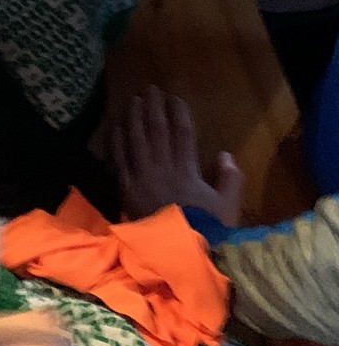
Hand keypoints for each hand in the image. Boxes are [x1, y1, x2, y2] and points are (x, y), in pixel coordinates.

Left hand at [112, 86, 244, 224]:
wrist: (176, 256)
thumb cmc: (205, 232)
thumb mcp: (227, 209)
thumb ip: (231, 180)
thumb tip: (226, 155)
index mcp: (187, 171)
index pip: (182, 132)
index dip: (178, 112)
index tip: (174, 97)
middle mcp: (161, 168)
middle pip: (155, 130)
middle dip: (153, 107)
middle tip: (149, 89)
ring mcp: (141, 177)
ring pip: (135, 139)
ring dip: (133, 117)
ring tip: (132, 100)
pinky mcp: (125, 188)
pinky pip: (118, 158)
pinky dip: (116, 140)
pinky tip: (115, 127)